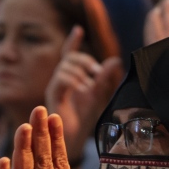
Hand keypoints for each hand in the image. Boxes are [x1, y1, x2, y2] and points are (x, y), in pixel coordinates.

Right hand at [45, 26, 122, 168]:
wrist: (74, 139)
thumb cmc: (84, 119)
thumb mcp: (98, 94)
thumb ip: (104, 78)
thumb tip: (116, 59)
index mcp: (70, 78)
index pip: (69, 55)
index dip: (73, 42)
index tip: (78, 29)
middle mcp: (59, 81)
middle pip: (69, 58)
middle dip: (85, 60)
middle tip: (98, 72)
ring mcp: (54, 88)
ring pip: (65, 67)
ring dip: (81, 73)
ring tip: (90, 87)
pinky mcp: (52, 97)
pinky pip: (60, 80)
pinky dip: (73, 80)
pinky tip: (82, 89)